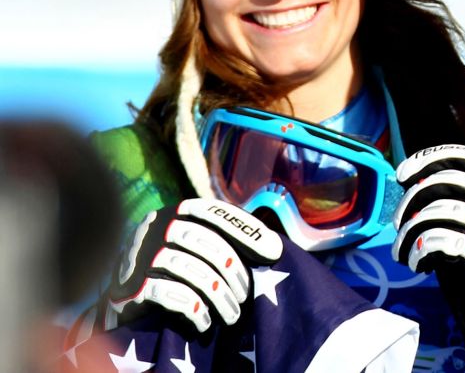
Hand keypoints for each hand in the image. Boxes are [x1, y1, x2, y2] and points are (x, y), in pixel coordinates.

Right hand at [105, 199, 282, 333]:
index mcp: (173, 213)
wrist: (121, 306)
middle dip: (233, 270)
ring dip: (218, 295)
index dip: (247, 230)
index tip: (274, 253)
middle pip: (204, 242)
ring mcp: (137, 257)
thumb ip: (227, 240)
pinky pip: (168, 294)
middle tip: (246, 295)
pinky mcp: (128, 289)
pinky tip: (205, 321)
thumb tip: (275, 246)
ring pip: (189, 269)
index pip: (214, 212)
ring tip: (232, 315)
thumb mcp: (196, 249)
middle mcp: (153, 228)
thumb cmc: (172, 274)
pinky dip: (194, 308)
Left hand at [395, 145, 464, 371]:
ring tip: (403, 251)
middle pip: (447, 180)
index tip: (404, 172)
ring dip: (409, 231)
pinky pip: (436, 240)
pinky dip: (417, 251)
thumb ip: (454, 202)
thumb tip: (413, 180)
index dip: (432, 158)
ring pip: (436, 210)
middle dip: (412, 198)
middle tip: (399, 221)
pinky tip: (417, 264)